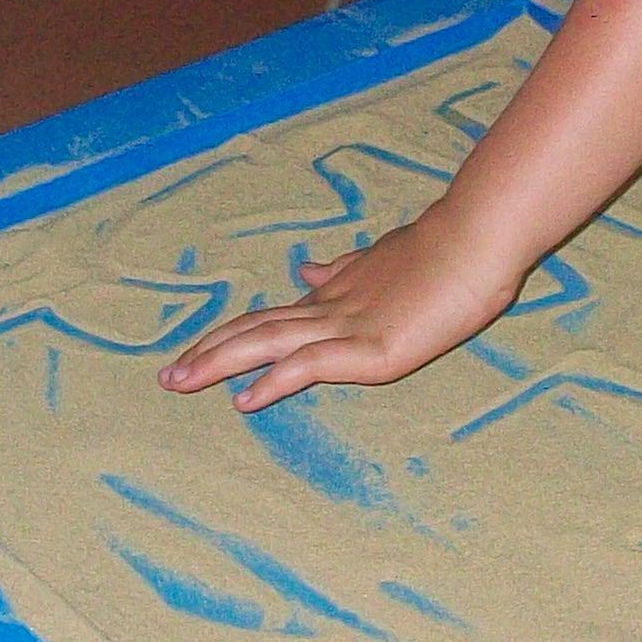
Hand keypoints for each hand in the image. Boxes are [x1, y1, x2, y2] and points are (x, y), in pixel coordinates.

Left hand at [157, 200, 521, 410]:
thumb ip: (342, 270)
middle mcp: (330, 308)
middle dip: (207, 351)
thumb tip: (303, 272)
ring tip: (179, 382)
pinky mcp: (368, 348)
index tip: (196, 350)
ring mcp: (346, 327)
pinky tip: (244, 400)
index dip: (231, 335)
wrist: (475, 242)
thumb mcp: (381, 260)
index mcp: (335, 293)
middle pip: (253, 329)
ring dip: (218, 362)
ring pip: (266, 343)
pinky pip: (308, 365)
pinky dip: (271, 381)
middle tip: (165, 375)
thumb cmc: (441, 251)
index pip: (270, 318)